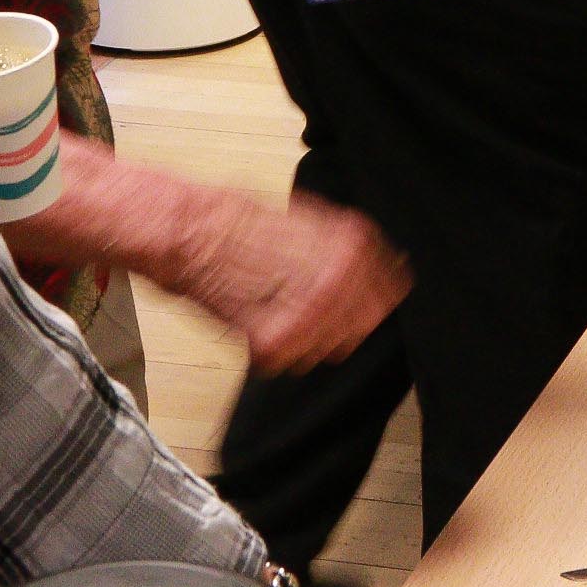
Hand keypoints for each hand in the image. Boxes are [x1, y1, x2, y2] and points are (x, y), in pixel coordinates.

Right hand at [167, 191, 410, 373]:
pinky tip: (255, 322)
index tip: (353, 301)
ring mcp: (312, 312)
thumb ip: (352, 252)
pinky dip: (268, 351)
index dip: (371, 301)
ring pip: (326, 351)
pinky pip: (287, 362)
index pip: (392, 293)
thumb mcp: (315, 223)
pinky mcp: (278, 339)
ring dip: (302, 339)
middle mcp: (341, 280)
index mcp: (355, 249)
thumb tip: (388, 271)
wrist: (193, 232)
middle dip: (337, 324)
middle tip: (303, 306)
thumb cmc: (244, 225)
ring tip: (274, 308)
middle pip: (362, 328)